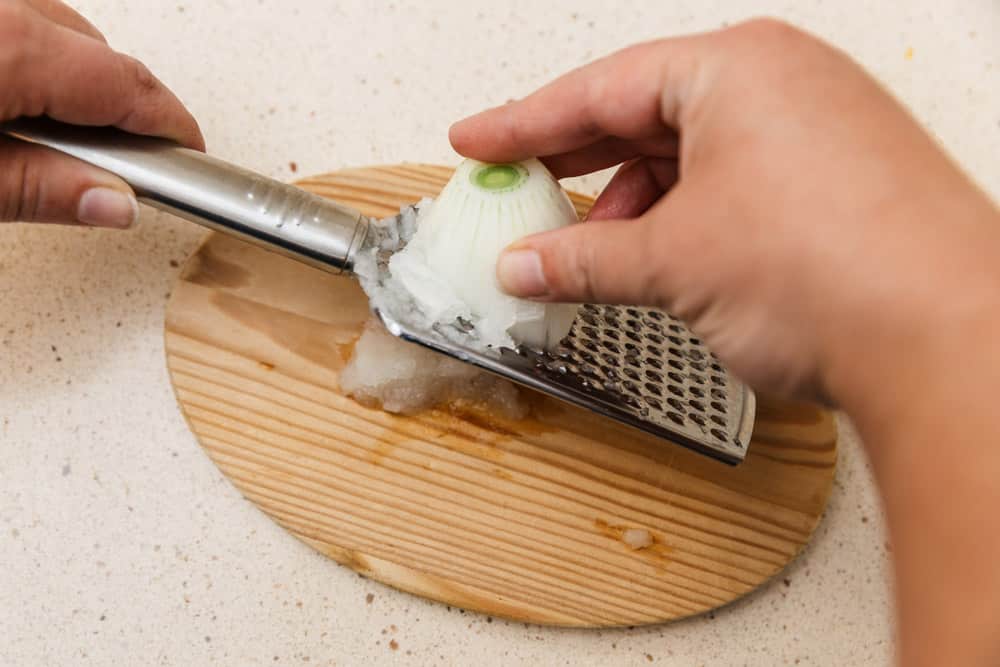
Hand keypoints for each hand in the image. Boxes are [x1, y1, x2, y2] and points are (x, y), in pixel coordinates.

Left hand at [0, 0, 202, 227]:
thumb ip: (39, 189)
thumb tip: (115, 204)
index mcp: (12, 45)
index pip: (127, 85)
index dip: (171, 126)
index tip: (191, 159)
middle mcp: (0, 5)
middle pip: (97, 52)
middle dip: (117, 109)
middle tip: (116, 168)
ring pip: (56, 29)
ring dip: (70, 79)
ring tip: (49, 135)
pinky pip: (18, 17)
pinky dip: (29, 55)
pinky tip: (12, 96)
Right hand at [452, 19, 999, 666]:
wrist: (948, 342)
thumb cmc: (837, 272)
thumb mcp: (672, 261)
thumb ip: (583, 259)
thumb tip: (528, 265)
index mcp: (736, 68)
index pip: (599, 89)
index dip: (524, 123)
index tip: (478, 140)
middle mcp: (783, 83)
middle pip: (644, 114)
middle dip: (575, 161)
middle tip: (518, 187)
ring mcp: (817, 129)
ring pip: (691, 153)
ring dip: (630, 202)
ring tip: (587, 247)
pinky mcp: (837, 180)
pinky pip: (733, 182)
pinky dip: (684, 216)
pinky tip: (655, 254)